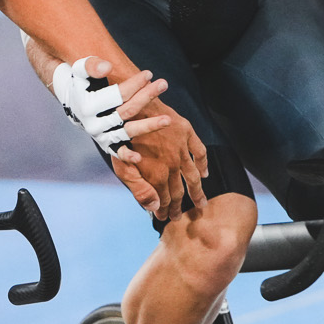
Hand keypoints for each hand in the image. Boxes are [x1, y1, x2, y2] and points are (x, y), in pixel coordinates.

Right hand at [51, 55, 161, 156]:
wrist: (73, 103)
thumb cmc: (81, 83)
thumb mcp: (81, 71)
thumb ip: (92, 66)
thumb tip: (107, 67)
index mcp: (88, 106)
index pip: (117, 95)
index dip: (134, 84)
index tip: (149, 74)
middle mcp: (95, 123)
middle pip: (127, 110)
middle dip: (146, 97)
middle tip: (164, 84)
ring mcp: (102, 135)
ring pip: (128, 131)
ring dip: (149, 126)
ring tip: (168, 119)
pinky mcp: (107, 144)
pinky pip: (118, 151)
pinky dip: (127, 155)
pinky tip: (139, 157)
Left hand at [124, 96, 207, 219]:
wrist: (126, 105)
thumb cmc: (119, 137)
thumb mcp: (122, 167)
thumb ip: (139, 189)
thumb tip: (154, 208)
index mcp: (156, 174)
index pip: (164, 200)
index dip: (165, 211)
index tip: (165, 217)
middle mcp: (172, 164)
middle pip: (179, 191)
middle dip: (179, 206)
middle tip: (179, 217)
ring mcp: (181, 148)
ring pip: (193, 176)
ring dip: (197, 191)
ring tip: (201, 204)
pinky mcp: (186, 131)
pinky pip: (200, 152)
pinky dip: (203, 164)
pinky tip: (204, 174)